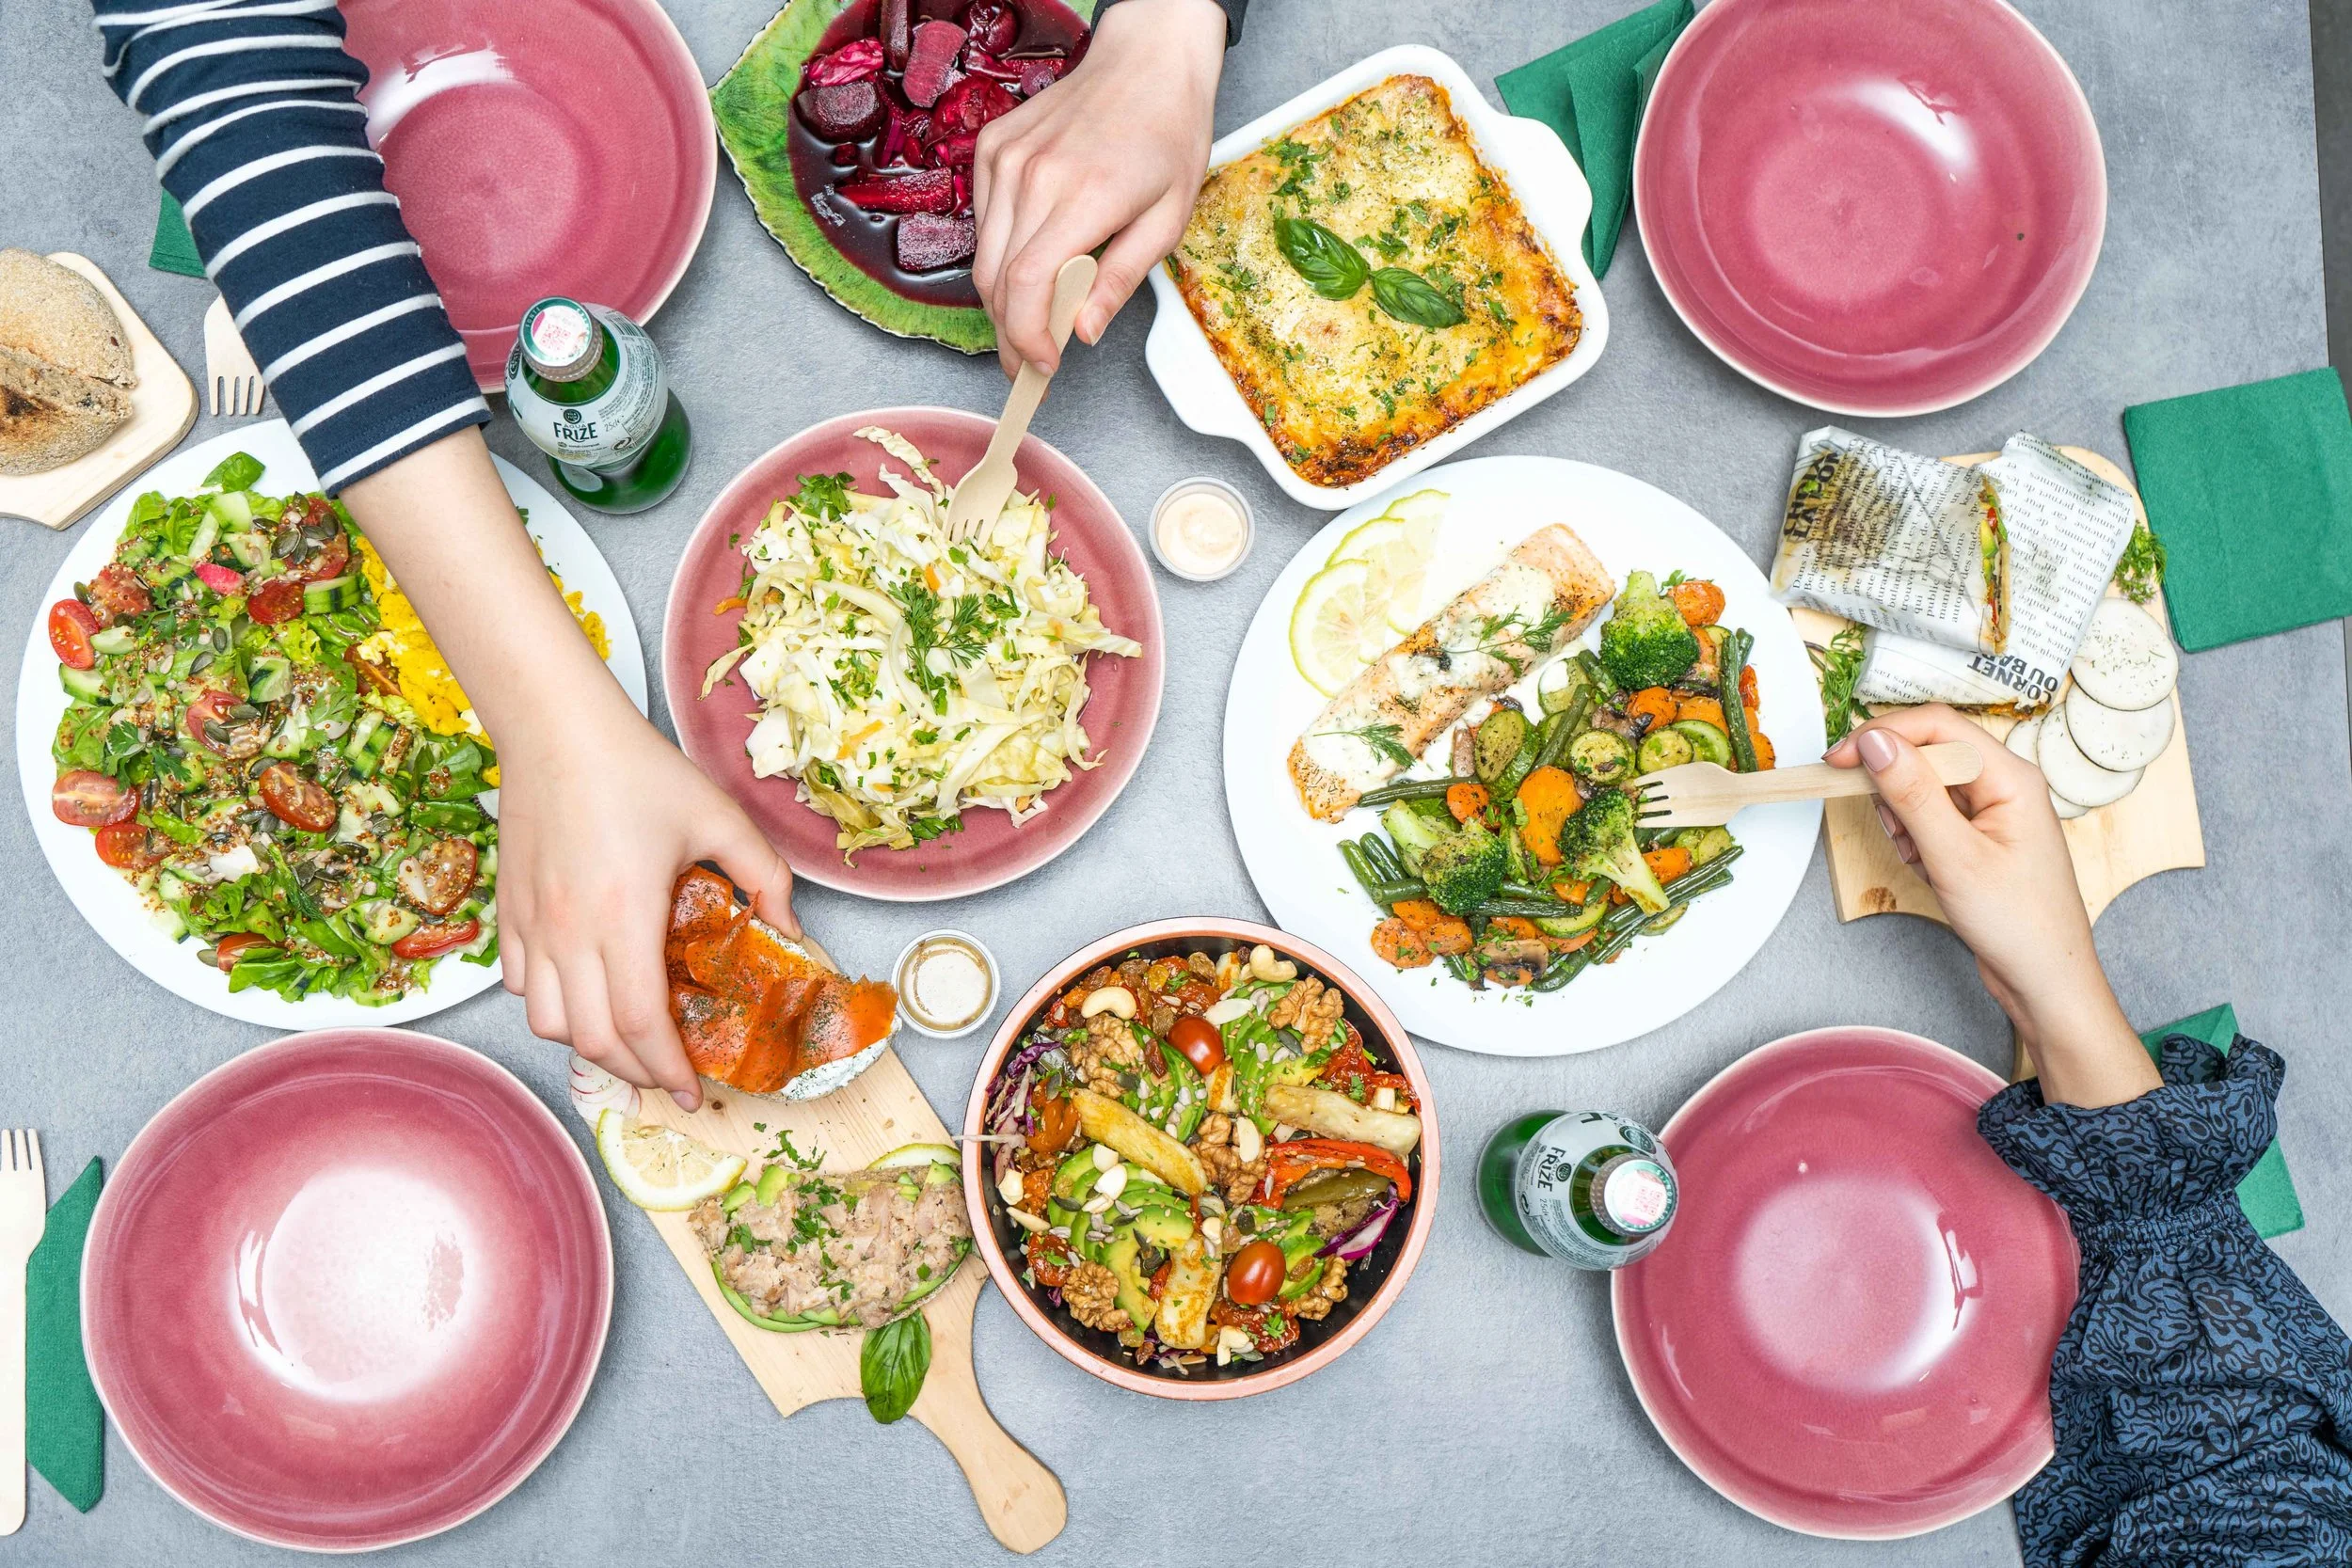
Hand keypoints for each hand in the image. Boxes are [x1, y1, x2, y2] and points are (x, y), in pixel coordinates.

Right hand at [340, 429, 796, 1109]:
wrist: (556, 727)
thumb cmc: (637, 768)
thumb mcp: (718, 818)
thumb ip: (763, 876)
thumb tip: (792, 929)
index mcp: (624, 917)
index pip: (641, 1026)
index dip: (667, 1071)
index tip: (691, 1091)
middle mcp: (570, 933)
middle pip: (594, 1041)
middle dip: (634, 1071)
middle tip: (667, 1075)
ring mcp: (532, 926)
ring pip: (549, 1023)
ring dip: (590, 1043)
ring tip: (627, 1039)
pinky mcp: (509, 911)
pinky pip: (522, 986)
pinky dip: (553, 1006)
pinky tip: (585, 990)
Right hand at [972, 0, 1224, 376]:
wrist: (1146, 59)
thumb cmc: (1168, 135)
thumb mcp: (1167, 219)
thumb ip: (1121, 279)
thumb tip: (1081, 332)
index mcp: (1083, 196)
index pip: (1028, 286)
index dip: (1027, 338)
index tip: (1042, 366)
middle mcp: (1033, 175)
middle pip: (997, 281)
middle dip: (1011, 334)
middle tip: (1031, 364)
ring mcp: (1005, 159)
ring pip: (985, 256)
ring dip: (1004, 300)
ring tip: (1031, 323)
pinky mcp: (992, 148)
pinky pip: (985, 222)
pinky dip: (1002, 253)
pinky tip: (1032, 256)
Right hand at [1825, 705, 2158, 1106]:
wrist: (2046, 981)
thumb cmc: (2020, 925)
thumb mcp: (1955, 857)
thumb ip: (1913, 794)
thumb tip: (1875, 742)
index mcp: (2012, 777)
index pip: (1938, 726)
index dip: (1883, 734)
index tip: (1840, 759)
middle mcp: (2004, 784)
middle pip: (1927, 753)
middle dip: (1894, 786)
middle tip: (1887, 825)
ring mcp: (1991, 810)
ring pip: (1922, 786)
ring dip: (1903, 818)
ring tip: (1920, 859)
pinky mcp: (1978, 834)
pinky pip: (1929, 816)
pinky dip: (1914, 839)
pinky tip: (1929, 871)